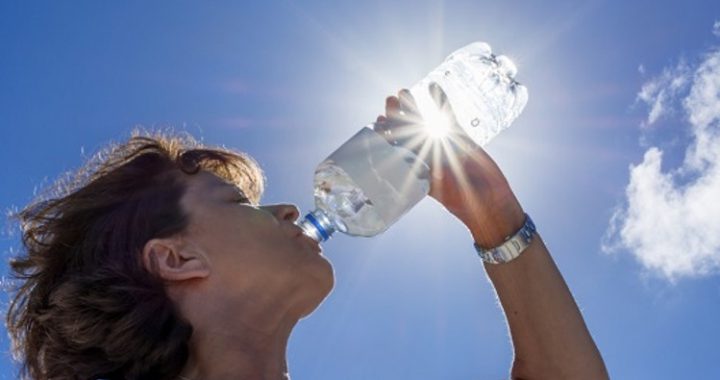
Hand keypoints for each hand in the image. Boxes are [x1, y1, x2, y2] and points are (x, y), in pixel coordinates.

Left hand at [375, 85, 524, 246]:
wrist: (491, 202)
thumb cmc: (464, 202)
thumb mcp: (441, 190)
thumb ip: (428, 175)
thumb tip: (415, 164)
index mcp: (416, 169)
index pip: (396, 148)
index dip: (386, 134)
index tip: (378, 122)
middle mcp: (426, 154)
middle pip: (406, 131)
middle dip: (397, 116)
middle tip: (389, 100)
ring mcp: (442, 144)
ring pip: (424, 120)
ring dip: (413, 106)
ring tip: (403, 91)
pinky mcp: (459, 137)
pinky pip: (447, 115)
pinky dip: (441, 101)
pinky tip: (433, 86)